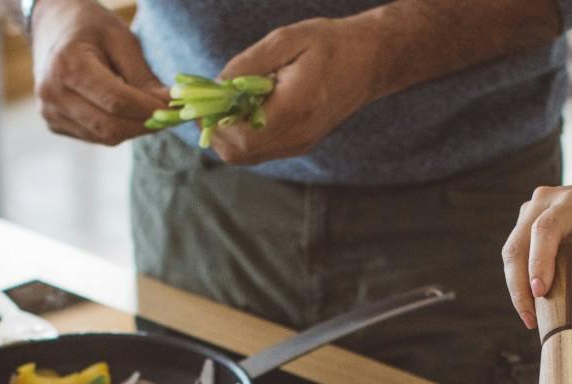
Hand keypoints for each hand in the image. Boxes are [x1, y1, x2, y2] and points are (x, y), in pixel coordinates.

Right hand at [32, 0, 169, 145]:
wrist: (52, 26)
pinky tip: (124, 111)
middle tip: (171, 117)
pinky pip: (95, 136)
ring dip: (133, 128)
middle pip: (110, 127)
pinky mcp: (54, 124)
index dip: (150, 110)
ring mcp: (51, 113)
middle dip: (146, 125)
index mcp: (67, 66)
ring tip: (150, 111)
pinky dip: (116, 128)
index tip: (176, 110)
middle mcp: (53, 94)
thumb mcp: (121, 39)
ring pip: (104, 137)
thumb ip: (144, 77)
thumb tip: (170, 105)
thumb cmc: (89, 27)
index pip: (116, 102)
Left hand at [206, 18, 382, 164]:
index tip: (201, 98)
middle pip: (237, 151)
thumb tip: (214, 86)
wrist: (370, 62)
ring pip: (244, 156)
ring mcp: (299, 144)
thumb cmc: (330, 44)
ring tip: (227, 103)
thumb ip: (248, 64)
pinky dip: (241, 135)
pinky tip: (245, 110)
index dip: (211, 119)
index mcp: (295, 106)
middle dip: (213, 129)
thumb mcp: (287, 39)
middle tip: (208, 102)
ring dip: (226, 134)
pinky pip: (258, 151)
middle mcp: (297, 134)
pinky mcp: (299, 145)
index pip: (239, 132)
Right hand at [501, 153, 571, 322]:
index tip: (540, 293)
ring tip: (530, 318)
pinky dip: (519, 280)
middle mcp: (544, 201)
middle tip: (531, 320)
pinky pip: (515, 254)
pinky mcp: (525, 224)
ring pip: (511, 251)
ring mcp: (530, 211)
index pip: (546, 229)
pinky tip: (530, 304)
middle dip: (519, 285)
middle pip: (518, 244)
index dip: (539, 261)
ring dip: (515, 287)